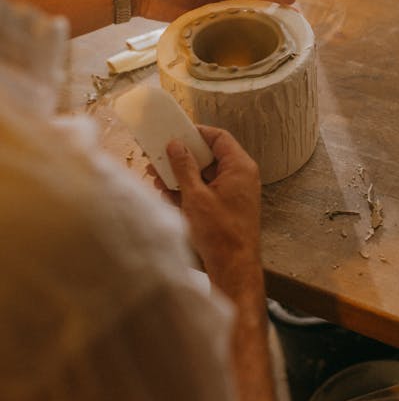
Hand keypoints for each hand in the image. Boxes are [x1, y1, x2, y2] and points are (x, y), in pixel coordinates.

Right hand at [163, 126, 261, 283]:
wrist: (234, 268)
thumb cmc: (220, 233)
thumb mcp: (195, 196)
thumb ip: (184, 167)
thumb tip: (175, 145)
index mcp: (239, 167)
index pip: (219, 137)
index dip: (196, 133)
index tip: (175, 133)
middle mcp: (240, 177)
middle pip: (209, 156)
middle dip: (182, 157)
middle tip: (159, 156)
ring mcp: (234, 193)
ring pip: (205, 175)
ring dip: (181, 176)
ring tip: (157, 177)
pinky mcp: (226, 208)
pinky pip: (206, 191)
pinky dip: (188, 192)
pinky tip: (167, 194)